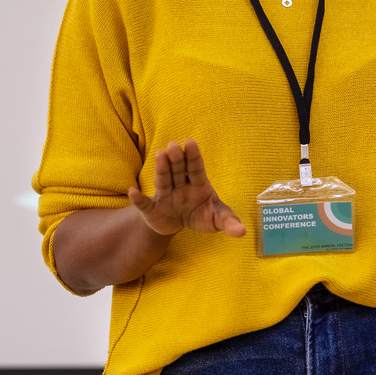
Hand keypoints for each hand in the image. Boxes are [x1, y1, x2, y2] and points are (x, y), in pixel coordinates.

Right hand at [129, 139, 247, 238]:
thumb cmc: (200, 215)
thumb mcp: (216, 219)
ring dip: (161, 169)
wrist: (177, 224)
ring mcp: (165, 196)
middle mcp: (180, 185)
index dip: (193, 156)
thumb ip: (228, 222)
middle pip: (178, 170)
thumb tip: (242, 232)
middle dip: (176, 158)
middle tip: (173, 146)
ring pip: (163, 180)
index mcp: (198, 184)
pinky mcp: (152, 208)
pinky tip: (133, 192)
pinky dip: (138, 199)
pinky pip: (145, 203)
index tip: (190, 142)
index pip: (196, 168)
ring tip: (159, 155)